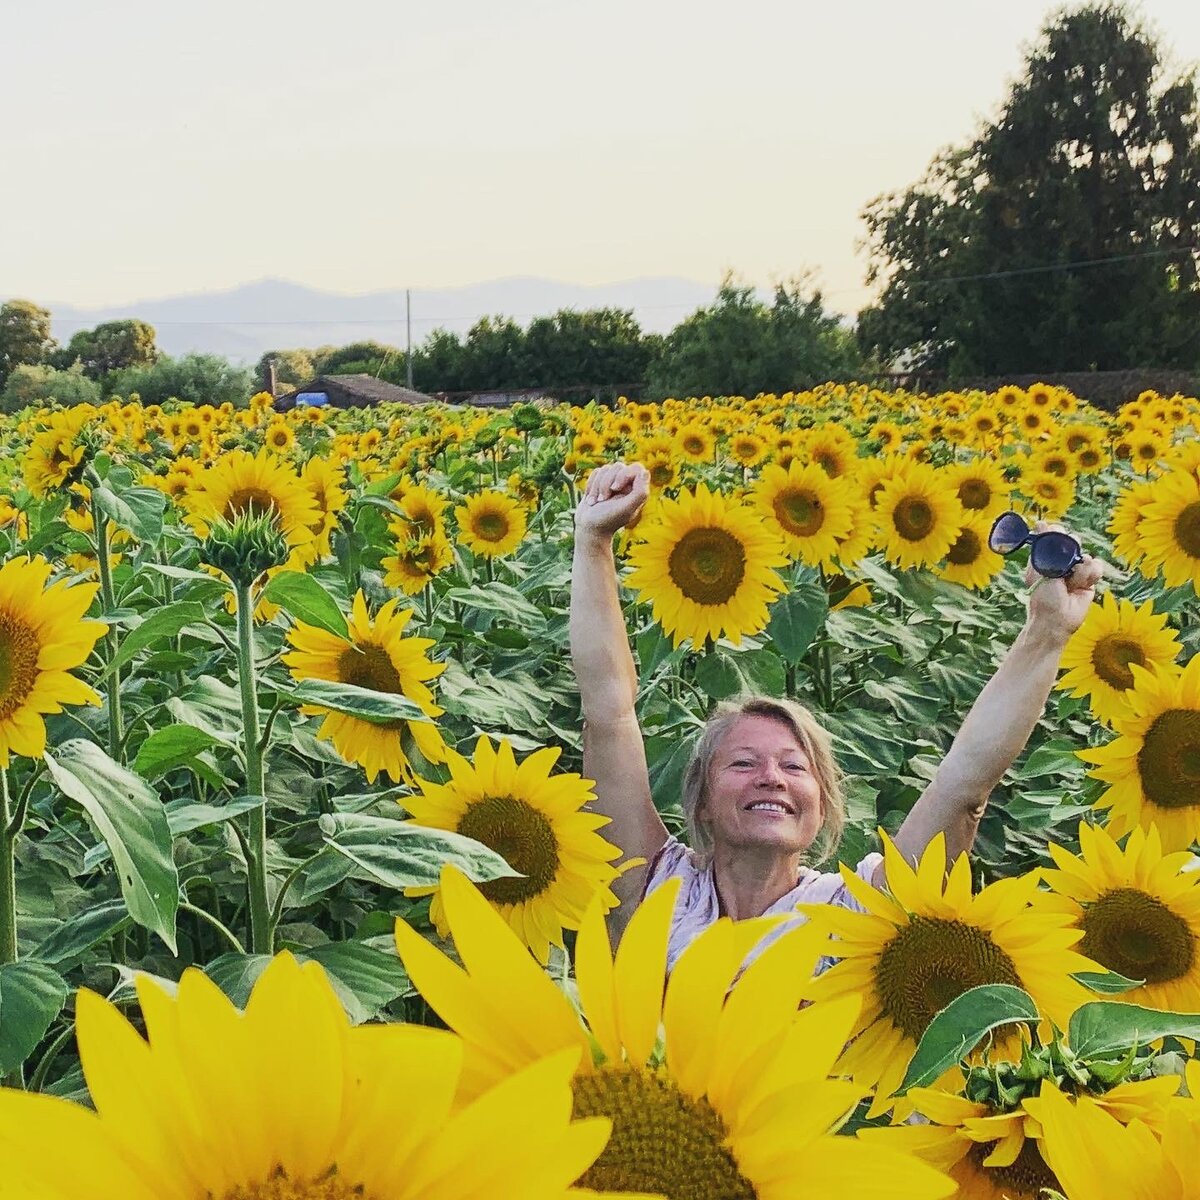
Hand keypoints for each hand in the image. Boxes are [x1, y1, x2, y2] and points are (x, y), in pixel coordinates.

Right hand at [574, 461, 649, 540]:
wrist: (589, 529)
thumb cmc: (608, 520)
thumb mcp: (627, 508)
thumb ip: (640, 492)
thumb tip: (644, 472)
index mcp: (637, 490)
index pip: (636, 468)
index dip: (624, 474)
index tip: (616, 488)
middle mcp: (627, 485)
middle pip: (618, 466)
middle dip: (607, 482)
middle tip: (604, 500)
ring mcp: (613, 483)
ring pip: (606, 469)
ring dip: (598, 486)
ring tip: (597, 502)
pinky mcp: (600, 483)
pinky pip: (596, 472)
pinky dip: (591, 485)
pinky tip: (591, 499)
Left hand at [1024, 521, 1105, 643]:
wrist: (1058, 618)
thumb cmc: (1043, 596)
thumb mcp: (1040, 569)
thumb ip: (1045, 546)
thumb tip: (1042, 522)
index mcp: (1044, 556)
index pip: (1054, 535)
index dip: (1057, 534)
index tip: (1057, 535)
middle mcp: (1061, 561)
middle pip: (1073, 541)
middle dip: (1070, 551)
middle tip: (1065, 564)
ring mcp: (1076, 570)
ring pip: (1086, 556)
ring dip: (1079, 570)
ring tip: (1070, 584)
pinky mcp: (1089, 579)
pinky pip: (1096, 566)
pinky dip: (1090, 575)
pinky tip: (1081, 587)